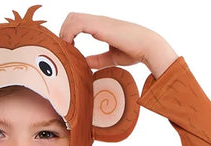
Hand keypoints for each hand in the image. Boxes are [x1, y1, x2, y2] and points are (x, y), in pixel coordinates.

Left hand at [58, 12, 176, 75]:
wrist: (147, 46)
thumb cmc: (133, 51)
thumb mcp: (111, 57)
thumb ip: (97, 60)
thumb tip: (85, 63)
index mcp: (101, 26)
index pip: (78, 21)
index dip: (69, 33)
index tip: (69, 50)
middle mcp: (98, 21)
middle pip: (72, 17)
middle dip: (64, 32)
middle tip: (66, 50)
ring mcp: (99, 22)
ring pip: (72, 17)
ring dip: (65, 33)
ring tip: (68, 49)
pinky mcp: (100, 26)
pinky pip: (77, 23)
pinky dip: (70, 34)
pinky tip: (72, 47)